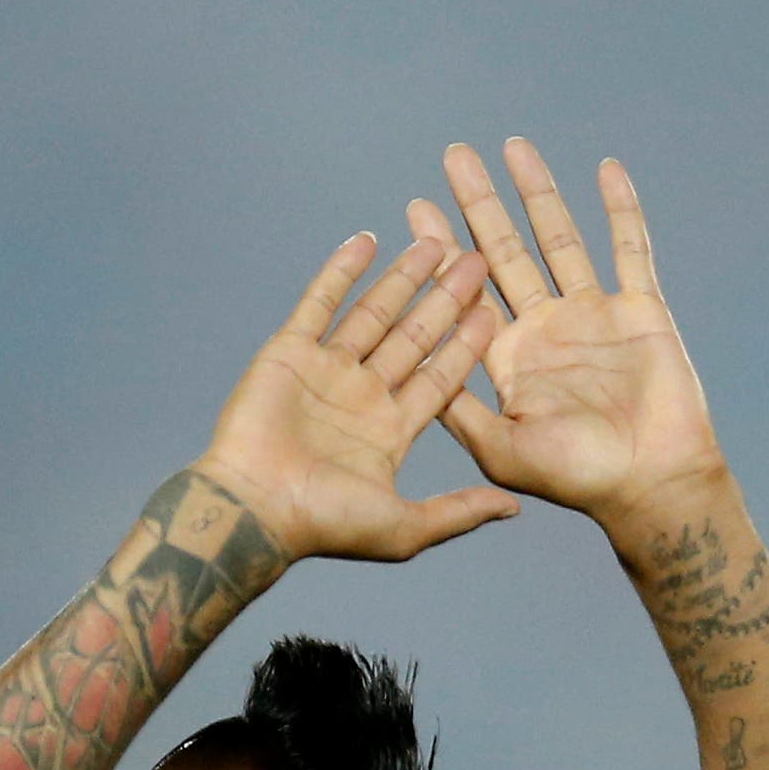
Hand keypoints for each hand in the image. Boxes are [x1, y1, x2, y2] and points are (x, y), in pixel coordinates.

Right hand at [195, 233, 520, 563]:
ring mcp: (325, 373)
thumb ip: (458, 512)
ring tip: (432, 241)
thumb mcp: (406, 528)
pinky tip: (367, 242)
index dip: (466, 346)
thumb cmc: (324, 525)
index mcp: (390, 434)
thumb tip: (513, 508)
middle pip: (412, 339)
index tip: (492, 310)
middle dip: (444, 302)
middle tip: (475, 261)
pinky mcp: (289, 354)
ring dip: (401, 279)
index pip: (439, 378)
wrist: (255, 511)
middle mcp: (361, 398)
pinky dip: (340, 272)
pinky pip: (319, 303)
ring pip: (372, 315)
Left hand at [406, 141, 725, 528]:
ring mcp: (592, 316)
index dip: (442, 250)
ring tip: (514, 147)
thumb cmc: (577, 479)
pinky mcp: (639, 308)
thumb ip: (459, 410)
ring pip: (560, 238)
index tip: (415, 206)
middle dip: (478, 206)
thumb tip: (416, 365)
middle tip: (454, 157)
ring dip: (538, 194)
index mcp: (508, 360)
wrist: (651, 483)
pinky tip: (605, 169)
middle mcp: (545, 330)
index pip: (467, 293)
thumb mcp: (501, 450)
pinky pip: (629, 248)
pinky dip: (620, 209)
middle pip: (505, 253)